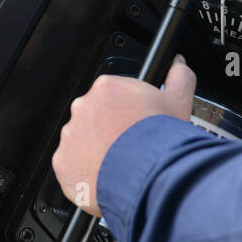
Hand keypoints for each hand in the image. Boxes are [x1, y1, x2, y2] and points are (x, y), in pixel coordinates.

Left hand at [52, 56, 196, 216]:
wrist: (147, 176)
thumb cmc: (160, 140)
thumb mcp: (178, 102)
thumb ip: (179, 77)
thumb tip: (177, 65)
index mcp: (106, 88)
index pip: (111, 95)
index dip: (124, 111)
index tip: (133, 123)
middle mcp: (83, 107)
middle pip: (94, 117)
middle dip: (108, 129)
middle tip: (128, 145)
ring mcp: (70, 134)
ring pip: (81, 141)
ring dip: (96, 150)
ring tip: (118, 163)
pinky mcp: (62, 161)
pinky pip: (71, 165)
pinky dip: (84, 171)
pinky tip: (104, 175)